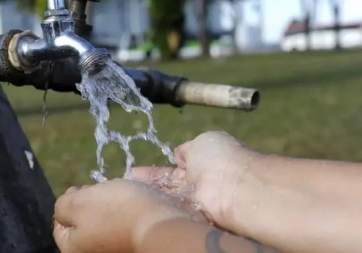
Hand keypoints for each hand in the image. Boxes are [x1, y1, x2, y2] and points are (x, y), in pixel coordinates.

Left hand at [53, 179, 199, 252]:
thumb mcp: (78, 202)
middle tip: (102, 191)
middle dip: (90, 204)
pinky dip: (126, 215)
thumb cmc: (117, 211)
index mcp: (74, 249)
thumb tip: (65, 207)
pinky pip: (124, 227)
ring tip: (121, 196)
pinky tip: (134, 205)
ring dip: (110, 207)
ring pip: (105, 223)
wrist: (162, 225)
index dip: (69, 201)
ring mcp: (115, 250)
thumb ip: (62, 205)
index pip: (60, 225)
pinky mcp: (134, 245)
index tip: (82, 188)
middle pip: (84, 224)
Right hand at [132, 131, 259, 229]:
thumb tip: (179, 154)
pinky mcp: (193, 218)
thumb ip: (187, 149)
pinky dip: (156, 208)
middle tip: (126, 184)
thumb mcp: (202, 142)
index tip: (135, 172)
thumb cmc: (220, 159)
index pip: (174, 169)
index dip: (155, 172)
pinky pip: (171, 212)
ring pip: (167, 199)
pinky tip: (137, 205)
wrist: (235, 188)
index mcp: (203, 163)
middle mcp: (198, 185)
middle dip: (148, 185)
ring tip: (126, 194)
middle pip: (168, 186)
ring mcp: (195, 203)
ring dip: (149, 196)